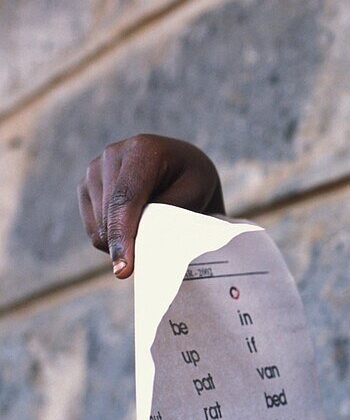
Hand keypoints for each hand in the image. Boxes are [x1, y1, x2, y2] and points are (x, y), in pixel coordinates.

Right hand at [77, 134, 225, 278]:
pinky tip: (135, 225)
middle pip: (108, 216)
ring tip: (152, 228)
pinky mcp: (85, 185)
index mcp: (143, 150)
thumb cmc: (194, 182)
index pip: (126, 199)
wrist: (182, 166)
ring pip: (98, 227)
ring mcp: (95, 168)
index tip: (123, 270)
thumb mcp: (194, 195)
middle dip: (127, 244)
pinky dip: (113, 237)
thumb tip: (138, 244)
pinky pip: (92, 228)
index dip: (123, 235)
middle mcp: (113, 154)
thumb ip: (165, 215)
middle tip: (157, 254)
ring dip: (122, 240)